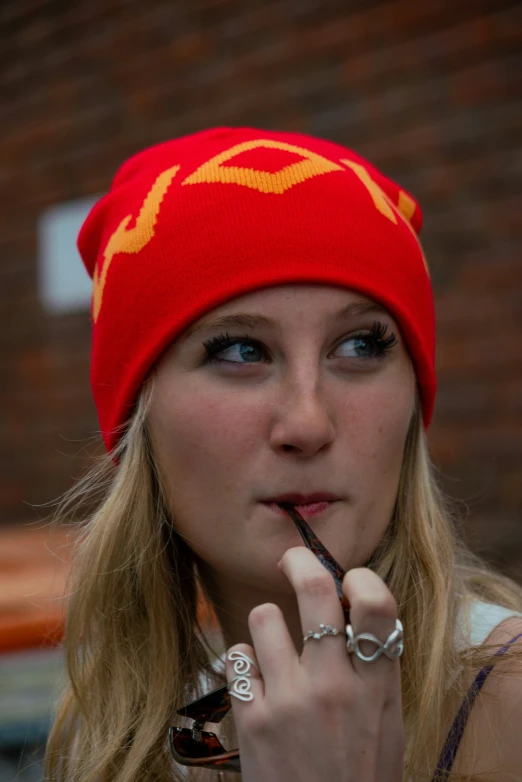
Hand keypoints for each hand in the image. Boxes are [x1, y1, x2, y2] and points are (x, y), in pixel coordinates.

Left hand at [225, 547, 403, 781]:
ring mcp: (292, 699)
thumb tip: (352, 612)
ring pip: (264, 616)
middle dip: (299, 562)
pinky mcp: (254, 718)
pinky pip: (237, 655)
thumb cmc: (358, 779)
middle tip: (291, 560)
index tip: (347, 580)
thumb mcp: (385, 726)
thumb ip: (374, 670)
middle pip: (315, 588)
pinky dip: (244, 663)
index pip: (378, 605)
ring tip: (272, 648)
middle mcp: (336, 685)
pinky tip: (255, 683)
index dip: (360, 578)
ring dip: (266, 626)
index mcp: (377, 688)